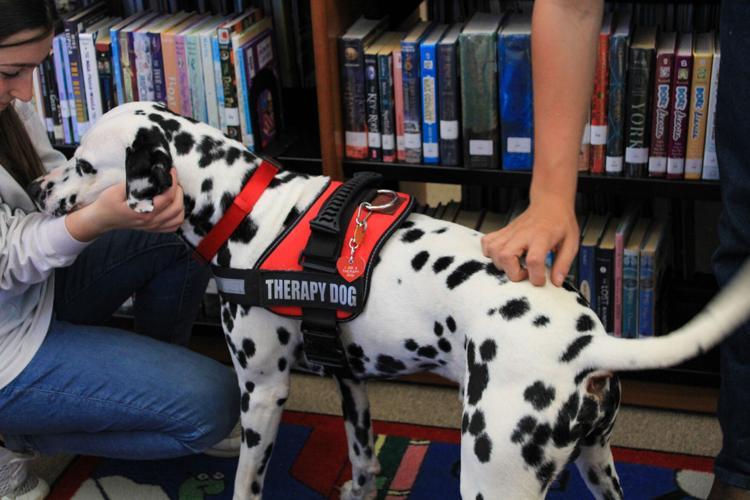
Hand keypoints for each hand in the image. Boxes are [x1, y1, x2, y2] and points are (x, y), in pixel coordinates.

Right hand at [65, 169, 184, 241]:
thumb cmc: (107, 203)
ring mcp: (153, 227)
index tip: (171, 171)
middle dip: (178, 191)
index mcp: (143, 211)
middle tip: (172, 180)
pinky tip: (172, 205)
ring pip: (178, 217)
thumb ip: (135, 184)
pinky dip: (177, 216)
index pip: (167, 196)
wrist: (102, 219)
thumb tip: (150, 174)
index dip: (173, 182)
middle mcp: (150, 221)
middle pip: (177, 207)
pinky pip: (173, 226)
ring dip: (180, 203)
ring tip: (174, 192)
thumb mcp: (116, 190)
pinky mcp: (153, 229)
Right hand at [481, 195, 578, 286]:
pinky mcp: (503, 231)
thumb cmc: (560, 222)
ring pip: (493, 251)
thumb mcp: (572, 242)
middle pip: (506, 256)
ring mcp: (510, 232)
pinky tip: (502, 256)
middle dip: (514, 273)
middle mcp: (523, 234)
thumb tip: (556, 282)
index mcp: (542, 236)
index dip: (536, 276)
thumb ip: (563, 264)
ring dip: (501, 264)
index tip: (540, 281)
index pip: (534, 260)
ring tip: (515, 265)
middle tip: (525, 273)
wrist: (550, 203)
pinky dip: (490, 253)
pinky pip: (487, 242)